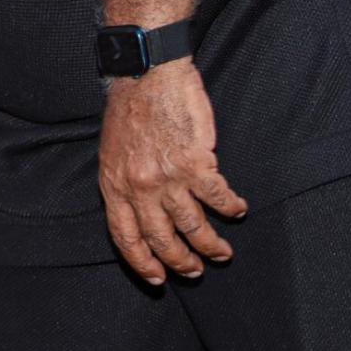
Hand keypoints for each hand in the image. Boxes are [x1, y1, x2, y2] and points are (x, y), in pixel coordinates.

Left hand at [97, 57, 246, 284]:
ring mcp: (167, 177)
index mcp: (114, 184)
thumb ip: (124, 182)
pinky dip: (231, 207)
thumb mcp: (112, 151)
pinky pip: (218, 197)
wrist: (146, 72)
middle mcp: (138, 187)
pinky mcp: (194, 162)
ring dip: (211, 244)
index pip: (125, 236)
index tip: (157, 278)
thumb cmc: (130, 108)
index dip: (142, 262)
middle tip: (196, 270)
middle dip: (181, 262)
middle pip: (162, 239)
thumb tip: (139, 211)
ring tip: (222, 252)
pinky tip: (238, 209)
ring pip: (193, 226)